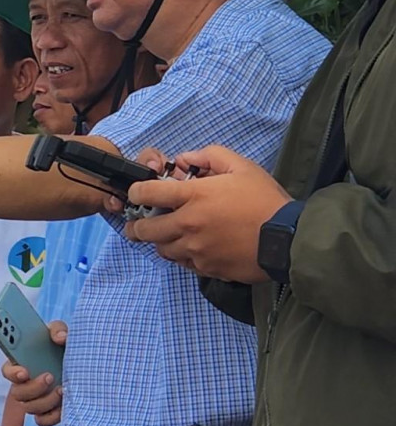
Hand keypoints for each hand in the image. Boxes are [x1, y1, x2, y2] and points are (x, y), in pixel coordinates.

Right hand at [2, 321, 66, 425]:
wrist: (86, 365)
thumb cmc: (66, 347)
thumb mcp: (62, 333)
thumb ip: (58, 329)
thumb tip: (59, 337)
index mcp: (22, 364)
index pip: (7, 371)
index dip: (12, 373)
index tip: (24, 372)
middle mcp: (26, 384)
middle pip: (18, 393)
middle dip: (33, 387)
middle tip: (50, 376)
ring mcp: (36, 399)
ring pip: (30, 408)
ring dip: (46, 400)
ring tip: (63, 389)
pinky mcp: (48, 412)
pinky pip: (43, 421)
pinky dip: (52, 415)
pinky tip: (65, 405)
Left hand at [126, 145, 288, 283]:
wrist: (289, 239)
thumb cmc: (266, 200)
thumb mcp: (242, 167)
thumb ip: (210, 156)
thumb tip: (183, 159)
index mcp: (194, 197)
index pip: (148, 193)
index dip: (137, 191)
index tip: (137, 193)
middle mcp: (189, 225)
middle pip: (145, 230)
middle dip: (137, 225)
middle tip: (139, 223)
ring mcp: (196, 250)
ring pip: (162, 249)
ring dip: (162, 241)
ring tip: (169, 235)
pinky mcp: (206, 268)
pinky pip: (183, 263)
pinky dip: (182, 255)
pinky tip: (192, 247)